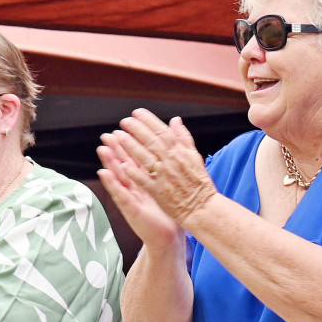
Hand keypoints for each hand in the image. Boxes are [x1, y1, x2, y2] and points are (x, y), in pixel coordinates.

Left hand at [97, 111, 216, 230]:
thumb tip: (175, 120)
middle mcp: (172, 161)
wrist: (203, 208)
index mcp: (181, 152)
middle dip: (136, 129)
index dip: (148, 120)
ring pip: (145, 157)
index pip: (162, 131)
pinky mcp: (159, 191)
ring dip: (131, 146)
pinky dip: (134, 172)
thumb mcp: (195, 156)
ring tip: (119, 136)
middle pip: (151, 141)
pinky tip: (123, 164)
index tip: (137, 113)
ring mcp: (164, 176)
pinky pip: (144, 179)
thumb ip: (184, 137)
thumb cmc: (199, 184)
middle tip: (124, 122)